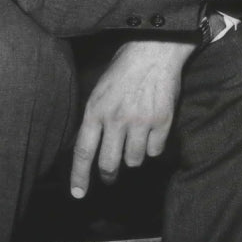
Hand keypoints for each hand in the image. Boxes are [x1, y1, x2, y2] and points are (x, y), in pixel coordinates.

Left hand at [70, 38, 194, 197]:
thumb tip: (94, 144)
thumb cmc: (125, 66)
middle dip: (109, 174)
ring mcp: (141, 121)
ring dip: (133, 156)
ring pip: (134, 160)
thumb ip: (96, 116)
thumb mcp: (100, 88)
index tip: (78, 194)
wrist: (156, 48)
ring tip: (135, 142)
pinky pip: (156, 150)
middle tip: (110, 175)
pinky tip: (152, 133)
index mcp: (96, 110)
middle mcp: (117, 119)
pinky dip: (153, 147)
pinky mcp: (162, 121)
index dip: (79, 177)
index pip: (83, 152)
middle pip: (109, 164)